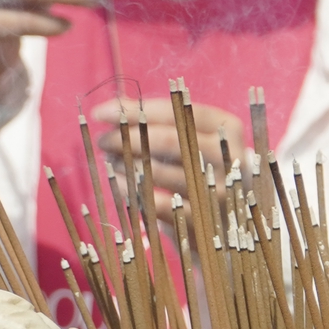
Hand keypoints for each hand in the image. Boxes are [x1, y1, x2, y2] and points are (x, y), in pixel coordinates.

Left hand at [89, 96, 245, 211]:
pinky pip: (155, 202)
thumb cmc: (199, 165)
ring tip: (112, 160)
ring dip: (126, 163)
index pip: (177, 111)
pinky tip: (119, 182)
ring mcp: (215, 190)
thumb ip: (153, 119)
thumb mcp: (188, 137)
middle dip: (128, 137)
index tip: (101, 113)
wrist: (227, 216)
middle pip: (169, 140)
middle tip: (103, 140)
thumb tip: (111, 108)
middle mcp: (227, 157)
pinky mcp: (200, 220)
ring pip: (159, 171)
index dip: (137, 110)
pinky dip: (131, 190)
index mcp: (226, 127)